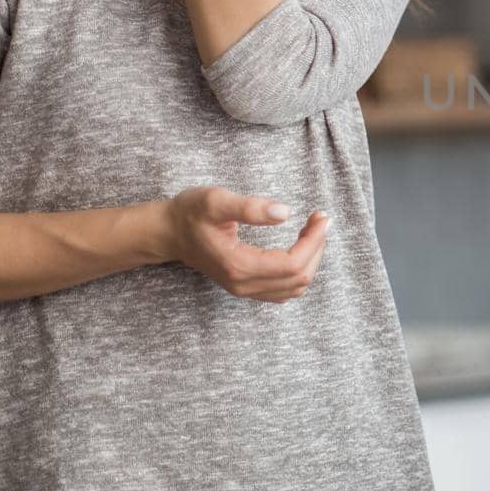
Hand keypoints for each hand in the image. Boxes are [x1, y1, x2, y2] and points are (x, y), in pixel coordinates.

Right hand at [165, 187, 326, 301]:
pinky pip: (283, 289)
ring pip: (294, 287)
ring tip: (313, 230)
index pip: (293, 264)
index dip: (314, 241)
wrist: (168, 232)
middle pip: (298, 278)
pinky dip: (299, 270)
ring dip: (311, 259)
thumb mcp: (217, 201)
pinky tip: (300, 246)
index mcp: (239, 266)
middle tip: (321, 219)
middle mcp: (243, 284)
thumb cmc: (190, 213)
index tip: (321, 216)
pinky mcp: (245, 286)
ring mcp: (244, 289)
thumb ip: (251, 207)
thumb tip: (286, 213)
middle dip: (317, 247)